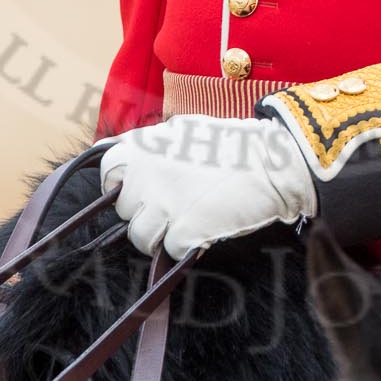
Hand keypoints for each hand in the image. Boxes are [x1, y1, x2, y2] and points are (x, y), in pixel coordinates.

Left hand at [100, 115, 318, 259]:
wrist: (272, 163)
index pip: (108, 172)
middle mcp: (146, 174)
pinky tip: (205, 229)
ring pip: (141, 237)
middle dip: (145, 212)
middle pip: (124, 210)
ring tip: (188, 221)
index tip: (138, 191)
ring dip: (162, 235)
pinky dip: (187, 247)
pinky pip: (171, 251)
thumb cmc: (232, 145)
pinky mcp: (183, 232)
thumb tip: (118, 153)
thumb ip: (150, 144)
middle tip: (174, 205)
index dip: (120, 185)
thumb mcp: (184, 130)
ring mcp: (163, 204)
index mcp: (144, 146)